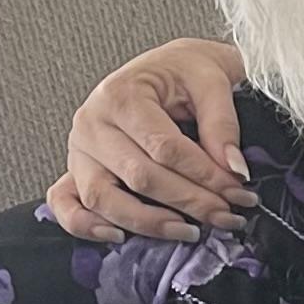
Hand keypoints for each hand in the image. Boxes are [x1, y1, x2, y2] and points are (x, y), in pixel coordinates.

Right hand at [51, 38, 251, 242]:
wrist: (165, 66)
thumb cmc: (184, 71)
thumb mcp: (211, 81)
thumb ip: (222, 125)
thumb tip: (235, 170)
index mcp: (122, 94)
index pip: (165, 147)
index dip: (204, 175)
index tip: (237, 190)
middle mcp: (92, 122)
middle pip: (138, 176)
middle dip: (188, 202)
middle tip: (226, 216)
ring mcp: (78, 148)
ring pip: (103, 198)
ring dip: (148, 223)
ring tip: (189, 232)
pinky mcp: (74, 168)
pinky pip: (66, 204)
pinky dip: (86, 226)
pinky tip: (119, 237)